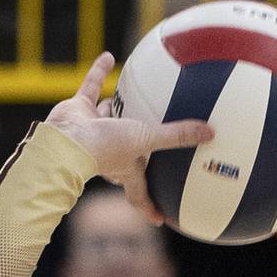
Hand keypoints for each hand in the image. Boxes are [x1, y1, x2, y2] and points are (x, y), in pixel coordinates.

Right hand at [45, 52, 212, 222]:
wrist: (65, 137)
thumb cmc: (104, 147)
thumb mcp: (147, 140)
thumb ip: (178, 137)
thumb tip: (211, 134)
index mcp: (125, 169)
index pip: (140, 195)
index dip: (150, 207)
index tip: (159, 219)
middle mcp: (109, 152)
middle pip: (125, 154)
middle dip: (135, 151)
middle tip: (146, 146)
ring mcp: (92, 131)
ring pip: (109, 119)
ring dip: (116, 109)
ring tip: (130, 97)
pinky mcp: (78, 111)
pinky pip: (92, 88)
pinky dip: (99, 72)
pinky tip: (109, 57)